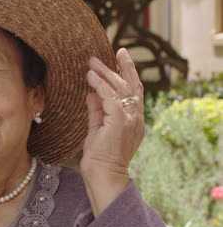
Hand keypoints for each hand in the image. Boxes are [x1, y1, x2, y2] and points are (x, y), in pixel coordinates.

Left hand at [80, 48, 144, 216]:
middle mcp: (135, 118)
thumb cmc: (99, 157)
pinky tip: (90, 76)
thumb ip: (96, 111)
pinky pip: (110, 96)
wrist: (103, 175)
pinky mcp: (119, 121)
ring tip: (92, 62)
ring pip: (121, 88)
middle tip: (114, 51)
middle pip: (132, 86)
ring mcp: (130, 120)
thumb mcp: (97, 129)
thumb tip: (91, 93)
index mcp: (133, 120)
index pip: (134, 92)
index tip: (121, 57)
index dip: (129, 73)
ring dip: (106, 73)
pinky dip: (100, 84)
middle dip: (122, 67)